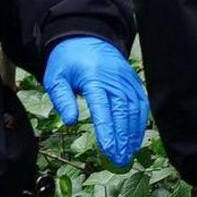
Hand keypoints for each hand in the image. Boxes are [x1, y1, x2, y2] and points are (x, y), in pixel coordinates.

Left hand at [42, 37, 148, 167]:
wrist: (86, 36)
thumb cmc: (68, 60)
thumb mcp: (55, 77)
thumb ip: (62, 99)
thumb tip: (71, 121)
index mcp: (93, 77)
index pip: (102, 107)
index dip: (107, 130)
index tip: (108, 149)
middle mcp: (114, 78)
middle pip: (122, 111)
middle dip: (122, 138)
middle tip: (119, 159)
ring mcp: (126, 79)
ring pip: (135, 108)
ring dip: (133, 133)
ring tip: (128, 153)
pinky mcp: (133, 80)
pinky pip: (141, 102)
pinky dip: (140, 121)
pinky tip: (136, 137)